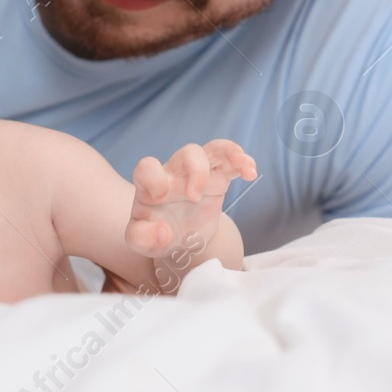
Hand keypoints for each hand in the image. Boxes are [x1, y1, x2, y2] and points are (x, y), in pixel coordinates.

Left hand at [126, 140, 255, 258]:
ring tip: (240, 162)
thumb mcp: (141, 241)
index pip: (148, 167)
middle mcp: (175, 173)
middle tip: (194, 197)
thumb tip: (164, 232)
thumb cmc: (155, 233)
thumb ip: (142, 238)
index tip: (160, 197)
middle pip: (187, 153)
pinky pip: (231, 162)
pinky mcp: (217, 179)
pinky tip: (250, 172)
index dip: (153, 176)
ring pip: (212, 150)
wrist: (178, 236)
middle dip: (196, 170)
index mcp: (150, 185)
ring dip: (227, 152)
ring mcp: (198, 173)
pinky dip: (243, 162)